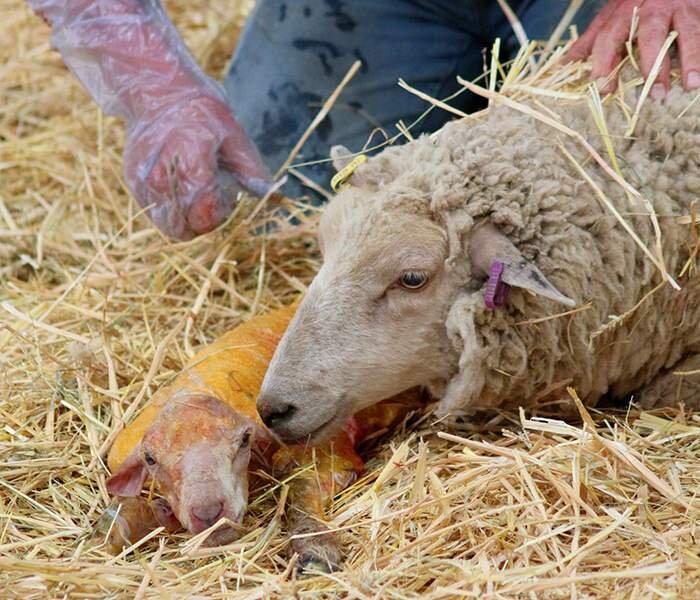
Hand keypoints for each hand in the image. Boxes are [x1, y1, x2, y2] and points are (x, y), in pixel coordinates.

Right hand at [123, 94, 271, 239]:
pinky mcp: (134, 183)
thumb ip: (251, 170)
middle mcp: (162, 175)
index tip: (227, 196)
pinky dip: (171, 211)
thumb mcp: (233, 134)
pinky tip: (180, 189)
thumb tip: (274, 196)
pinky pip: (156, 215)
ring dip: (187, 219)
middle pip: (187, 227)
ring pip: (170, 226)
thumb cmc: (201, 112)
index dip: (222, 213)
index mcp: (191, 161)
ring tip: (196, 193)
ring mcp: (143, 181)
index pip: (205, 214)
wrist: (158, 91)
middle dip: (206, 221)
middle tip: (212, 197)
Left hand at [567, 0, 699, 96]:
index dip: (604, 63)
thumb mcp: (612, 14)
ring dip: (690, 59)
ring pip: (687, 32)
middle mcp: (652, 7)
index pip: (609, 36)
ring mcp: (680, 6)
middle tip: (655, 95)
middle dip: (652, 64)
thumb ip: (593, 38)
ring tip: (690, 84)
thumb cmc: (636, 0)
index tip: (605, 90)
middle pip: (651, 35)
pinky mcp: (699, 8)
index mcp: (623, 11)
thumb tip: (566, 63)